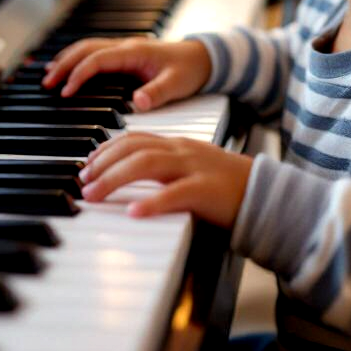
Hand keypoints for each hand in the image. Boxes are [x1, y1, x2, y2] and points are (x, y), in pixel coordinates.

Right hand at [41, 36, 210, 111]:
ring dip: (67, 59)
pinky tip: (68, 68)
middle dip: (64, 64)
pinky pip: (94, 52)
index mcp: (134, 52)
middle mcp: (125, 46)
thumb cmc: (191, 69)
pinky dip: (77, 59)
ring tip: (48, 74)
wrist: (204, 57)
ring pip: (87, 48)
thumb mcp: (177, 84)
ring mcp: (124, 48)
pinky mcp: (125, 55)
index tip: (66, 92)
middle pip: (86, 49)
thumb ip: (157, 93)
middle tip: (47, 82)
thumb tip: (137, 102)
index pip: (98, 59)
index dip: (79, 74)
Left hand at [79, 133, 252, 227]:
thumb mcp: (190, 169)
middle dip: (103, 163)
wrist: (267, 194)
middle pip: (134, 148)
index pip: (134, 138)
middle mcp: (182, 151)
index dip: (106, 148)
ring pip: (147, 164)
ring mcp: (194, 168)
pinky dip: (151, 202)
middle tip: (83, 182)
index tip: (87, 164)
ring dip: (115, 179)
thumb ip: (164, 169)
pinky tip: (132, 212)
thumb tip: (128, 177)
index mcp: (178, 144)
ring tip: (94, 195)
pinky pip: (174, 194)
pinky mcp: (207, 191)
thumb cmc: (226, 187)